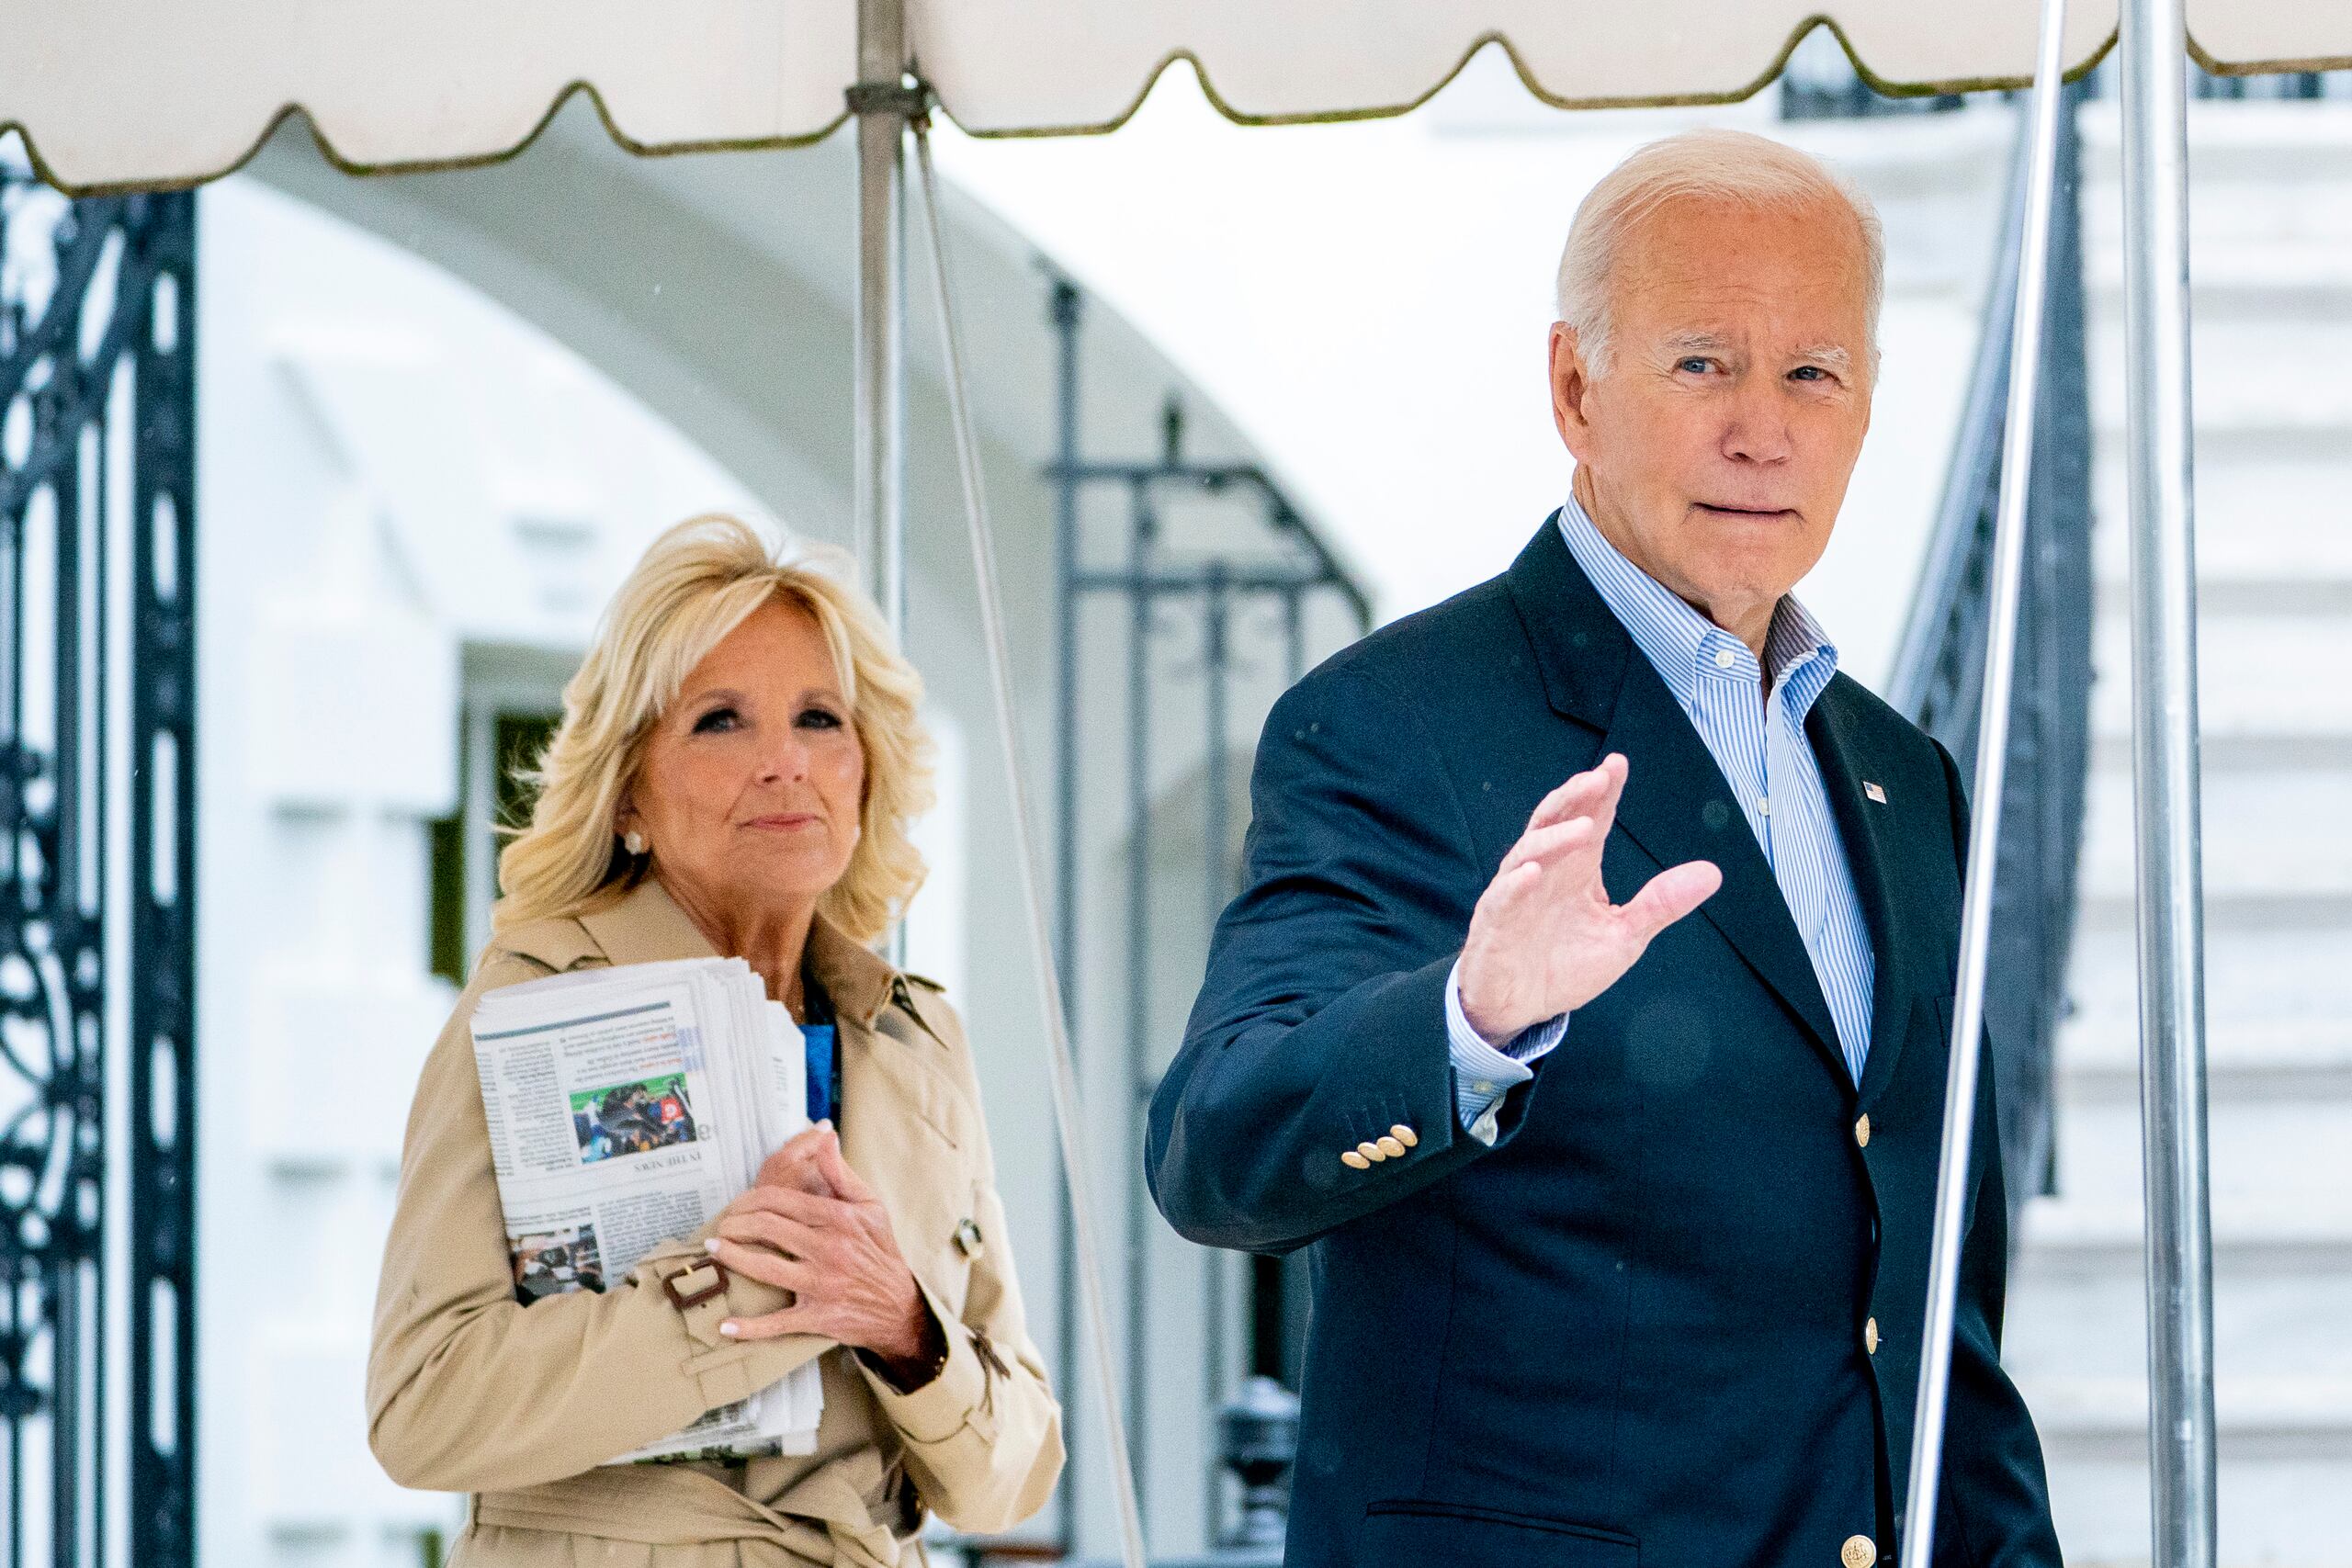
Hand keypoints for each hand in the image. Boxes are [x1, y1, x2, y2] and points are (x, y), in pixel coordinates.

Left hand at [706, 1124, 941, 1377]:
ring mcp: (822, 1284)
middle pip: (767, 1228)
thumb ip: (841, 1172)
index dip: (750, 1199)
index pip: (781, 1200)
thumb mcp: (869, 1206)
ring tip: (713, 1248)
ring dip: (731, 1257)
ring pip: (765, 1267)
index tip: (736, 1204)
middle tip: (720, 1224)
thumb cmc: (880, 1250)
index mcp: (839, 1219)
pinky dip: (749, 1328)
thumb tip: (823, 1136)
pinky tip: (725, 1326)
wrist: (899, 1305)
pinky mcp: (818, 1316)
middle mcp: (830, 1249)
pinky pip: (777, 1323)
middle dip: (734, 1223)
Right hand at [1456, 753, 1721, 1041]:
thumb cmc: (1566, 965)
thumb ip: (1661, 903)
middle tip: (1600, 778)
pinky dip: (1516, 883)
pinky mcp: (1496, 923)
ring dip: (1555, 836)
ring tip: (1584, 827)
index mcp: (1578, 868)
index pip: (1592, 818)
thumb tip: (1713, 872)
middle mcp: (1546, 871)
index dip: (1604, 792)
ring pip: (1529, 850)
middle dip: (1576, 797)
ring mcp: (1518, 893)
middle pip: (1556, 820)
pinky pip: (1502, 896)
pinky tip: (1531, 872)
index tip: (1619, 764)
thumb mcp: (1625, 935)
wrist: (1520, 1006)